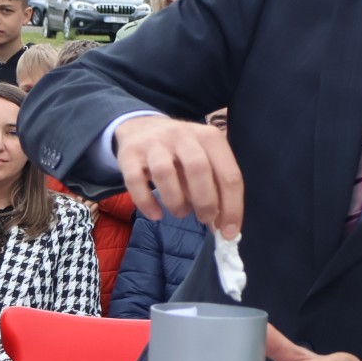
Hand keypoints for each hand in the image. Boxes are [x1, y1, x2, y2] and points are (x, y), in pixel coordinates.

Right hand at [113, 115, 244, 239]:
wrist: (140, 128)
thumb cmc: (179, 152)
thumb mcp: (203, 160)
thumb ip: (214, 188)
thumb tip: (222, 224)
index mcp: (209, 138)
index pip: (228, 174)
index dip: (232, 207)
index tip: (228, 232)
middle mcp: (182, 135)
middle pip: (199, 169)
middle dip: (205, 202)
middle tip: (204, 219)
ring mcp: (154, 143)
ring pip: (165, 173)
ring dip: (176, 202)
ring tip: (180, 212)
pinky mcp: (129, 154)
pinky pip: (135, 181)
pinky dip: (146, 202)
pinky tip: (155, 214)